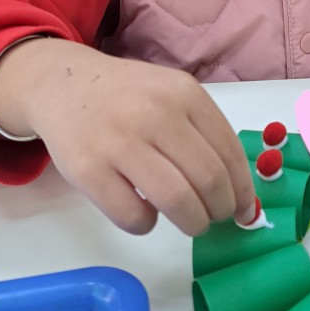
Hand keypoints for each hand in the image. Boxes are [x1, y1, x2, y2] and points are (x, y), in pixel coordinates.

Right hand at [0, 38, 256, 234]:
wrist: (63, 85)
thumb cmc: (128, 97)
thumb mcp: (171, 95)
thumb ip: (203, 133)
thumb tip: (240, 192)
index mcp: (184, 94)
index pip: (229, 152)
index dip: (244, 190)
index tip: (246, 210)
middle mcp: (155, 114)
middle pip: (208, 180)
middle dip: (220, 210)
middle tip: (215, 218)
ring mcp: (119, 141)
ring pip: (176, 200)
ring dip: (192, 222)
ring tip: (190, 222)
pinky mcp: (88, 169)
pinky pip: (133, 215)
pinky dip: (147, 225)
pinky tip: (146, 214)